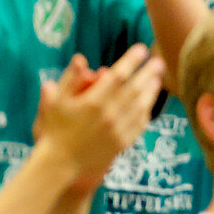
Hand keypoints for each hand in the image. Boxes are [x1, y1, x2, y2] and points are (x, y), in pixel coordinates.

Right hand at [34, 45, 164, 191]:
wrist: (60, 163)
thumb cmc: (54, 130)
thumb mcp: (54, 102)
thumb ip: (69, 79)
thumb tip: (80, 59)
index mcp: (94, 101)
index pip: (118, 75)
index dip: (131, 60)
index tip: (141, 49)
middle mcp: (110, 114)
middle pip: (135, 89)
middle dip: (148, 73)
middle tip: (159, 61)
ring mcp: (119, 130)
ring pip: (141, 106)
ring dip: (151, 91)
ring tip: (158, 79)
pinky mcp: (123, 143)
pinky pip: (140, 125)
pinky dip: (146, 112)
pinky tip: (149, 104)